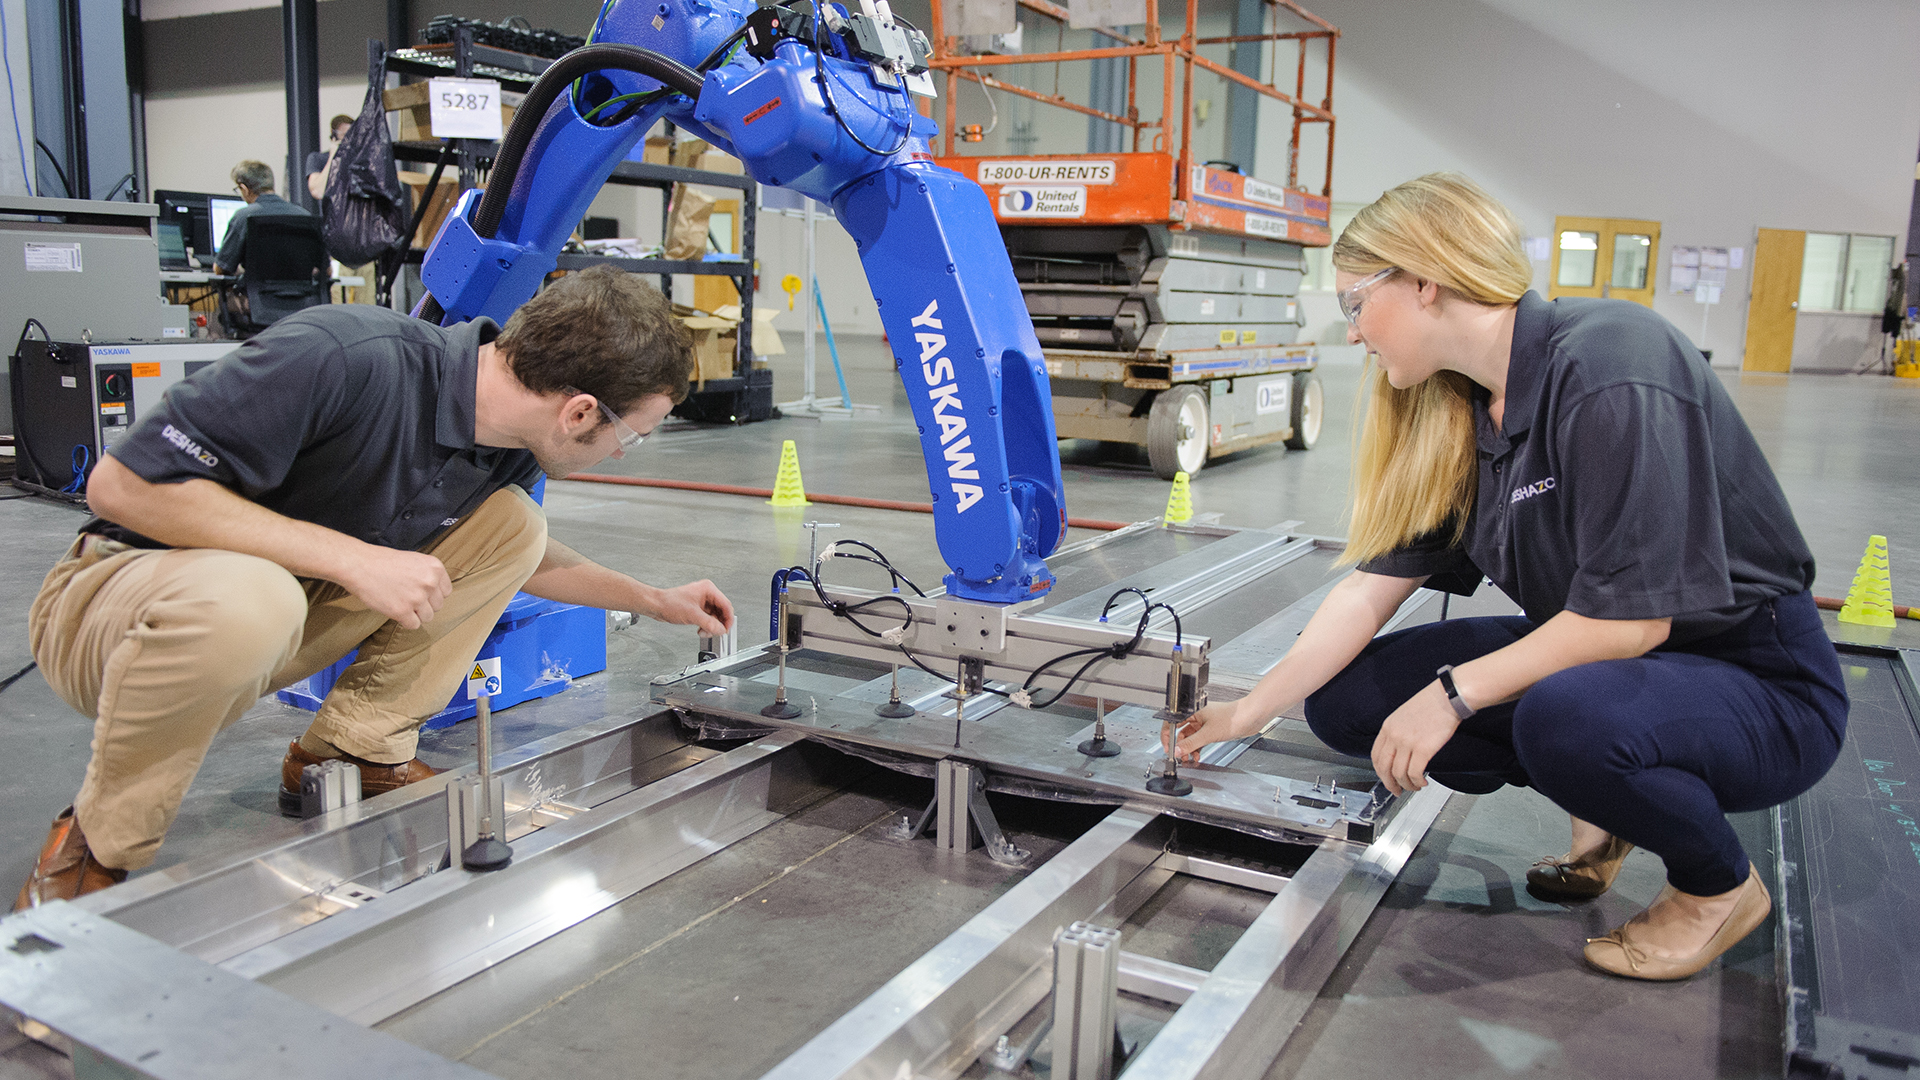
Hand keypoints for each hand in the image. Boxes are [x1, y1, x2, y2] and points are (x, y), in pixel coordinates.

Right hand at [340, 547, 451, 629]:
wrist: (360, 565)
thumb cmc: (383, 561)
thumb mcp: (414, 560)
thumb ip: (427, 575)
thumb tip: (435, 593)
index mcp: (435, 568)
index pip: (446, 592)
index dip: (433, 595)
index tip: (422, 594)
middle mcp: (430, 583)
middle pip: (438, 606)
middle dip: (424, 605)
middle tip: (408, 599)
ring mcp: (417, 598)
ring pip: (428, 617)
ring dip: (416, 615)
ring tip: (401, 605)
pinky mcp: (403, 611)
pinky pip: (414, 625)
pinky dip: (405, 621)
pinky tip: (396, 611)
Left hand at [648, 580, 734, 636]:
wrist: (656, 606)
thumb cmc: (669, 603)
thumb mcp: (693, 615)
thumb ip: (709, 624)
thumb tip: (721, 630)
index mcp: (708, 589)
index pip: (726, 605)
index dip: (728, 619)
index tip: (727, 629)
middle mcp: (706, 593)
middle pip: (721, 611)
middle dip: (718, 624)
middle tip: (715, 632)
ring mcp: (702, 601)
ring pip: (715, 616)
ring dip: (711, 626)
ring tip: (704, 631)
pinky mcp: (697, 607)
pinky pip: (707, 618)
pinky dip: (706, 625)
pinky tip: (701, 629)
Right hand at [1164, 701, 1246, 761]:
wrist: (1250, 717)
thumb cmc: (1233, 717)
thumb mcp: (1208, 733)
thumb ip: (1190, 743)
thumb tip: (1177, 750)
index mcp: (1192, 711)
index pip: (1172, 723)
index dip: (1167, 736)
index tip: (1168, 748)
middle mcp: (1197, 716)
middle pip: (1180, 732)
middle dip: (1179, 746)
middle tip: (1179, 756)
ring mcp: (1204, 723)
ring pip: (1190, 738)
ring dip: (1189, 749)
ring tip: (1189, 759)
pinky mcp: (1212, 730)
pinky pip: (1199, 740)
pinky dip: (1197, 748)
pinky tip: (1198, 756)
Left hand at [1370, 680, 1462, 794]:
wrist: (1447, 697)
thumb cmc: (1431, 704)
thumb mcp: (1404, 715)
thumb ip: (1397, 732)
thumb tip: (1398, 752)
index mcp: (1388, 727)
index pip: (1375, 756)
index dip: (1380, 772)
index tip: (1386, 778)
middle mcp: (1394, 735)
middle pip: (1384, 768)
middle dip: (1389, 784)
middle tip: (1397, 790)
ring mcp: (1407, 743)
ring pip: (1399, 774)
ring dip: (1406, 785)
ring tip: (1415, 787)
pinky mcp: (1423, 749)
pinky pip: (1415, 773)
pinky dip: (1418, 781)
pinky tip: (1423, 782)